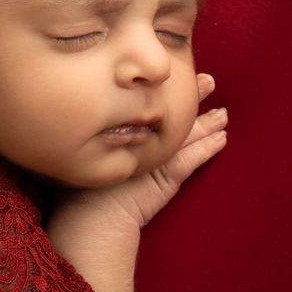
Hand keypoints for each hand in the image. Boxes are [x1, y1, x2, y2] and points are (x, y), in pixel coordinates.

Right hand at [51, 73, 229, 238]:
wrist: (90, 218)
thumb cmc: (74, 191)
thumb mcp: (77, 153)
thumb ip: (79, 130)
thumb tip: (67, 109)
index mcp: (116, 129)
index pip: (143, 103)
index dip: (159, 88)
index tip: (172, 73)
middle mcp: (137, 137)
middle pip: (169, 110)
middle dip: (190, 94)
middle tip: (208, 80)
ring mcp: (156, 156)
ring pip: (187, 133)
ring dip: (207, 121)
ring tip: (223, 112)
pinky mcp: (169, 175)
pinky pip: (194, 157)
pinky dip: (209, 147)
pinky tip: (223, 138)